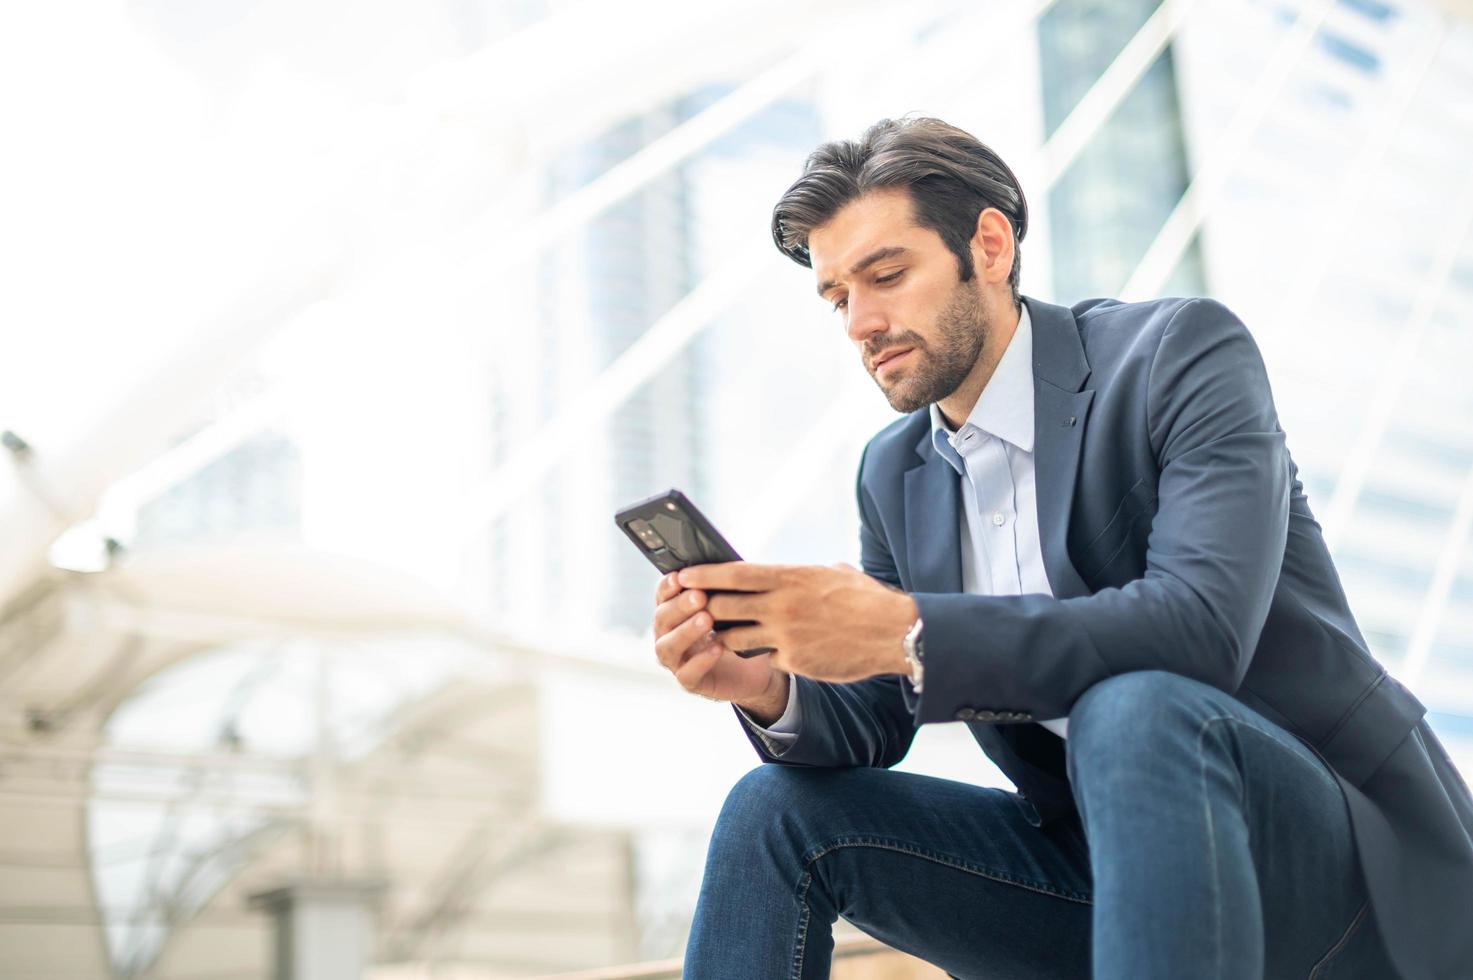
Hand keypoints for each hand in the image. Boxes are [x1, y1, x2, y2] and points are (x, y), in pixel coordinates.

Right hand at [651, 572, 786, 711]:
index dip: (667, 586)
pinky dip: (700, 660)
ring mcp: (677, 661)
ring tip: (706, 620)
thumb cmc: (741, 629)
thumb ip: (721, 588)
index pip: (662, 596)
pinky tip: (716, 647)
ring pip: (666, 647)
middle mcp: (669, 635)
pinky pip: (687, 674)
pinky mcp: (690, 682)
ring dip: (685, 632)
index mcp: (676, 612)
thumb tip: (722, 564)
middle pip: (661, 619)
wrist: (757, 669)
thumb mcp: (733, 606)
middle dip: (679, 606)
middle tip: (699, 596)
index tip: (680, 576)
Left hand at [675, 562, 917, 683]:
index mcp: (790, 577)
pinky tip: (760, 652)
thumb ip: (805, 575)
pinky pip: (762, 657)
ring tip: (717, 634)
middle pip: (723, 606)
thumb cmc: (867, 599)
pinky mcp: (794, 661)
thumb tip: (793, 573)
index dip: (704, 575)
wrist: (895, 633)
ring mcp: (786, 635)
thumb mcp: (834, 573)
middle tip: (693, 608)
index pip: (733, 574)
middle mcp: (782, 605)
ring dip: (724, 636)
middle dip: (704, 608)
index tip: (683, 575)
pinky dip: (758, 654)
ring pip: (733, 637)